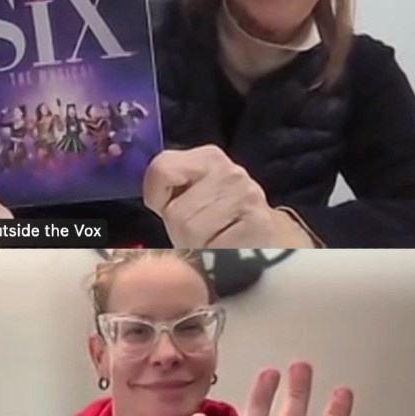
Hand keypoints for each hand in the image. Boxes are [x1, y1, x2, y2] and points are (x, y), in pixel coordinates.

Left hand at [142, 146, 313, 247]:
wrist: (271, 239)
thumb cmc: (220, 220)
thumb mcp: (195, 194)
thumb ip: (169, 188)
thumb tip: (143, 202)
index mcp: (208, 158)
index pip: (162, 169)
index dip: (156, 197)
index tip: (166, 208)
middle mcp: (230, 172)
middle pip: (176, 213)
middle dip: (179, 231)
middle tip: (198, 235)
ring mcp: (247, 198)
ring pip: (193, 233)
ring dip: (198, 246)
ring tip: (214, 242)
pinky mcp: (258, 225)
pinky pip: (216, 248)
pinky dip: (217, 258)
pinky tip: (229, 251)